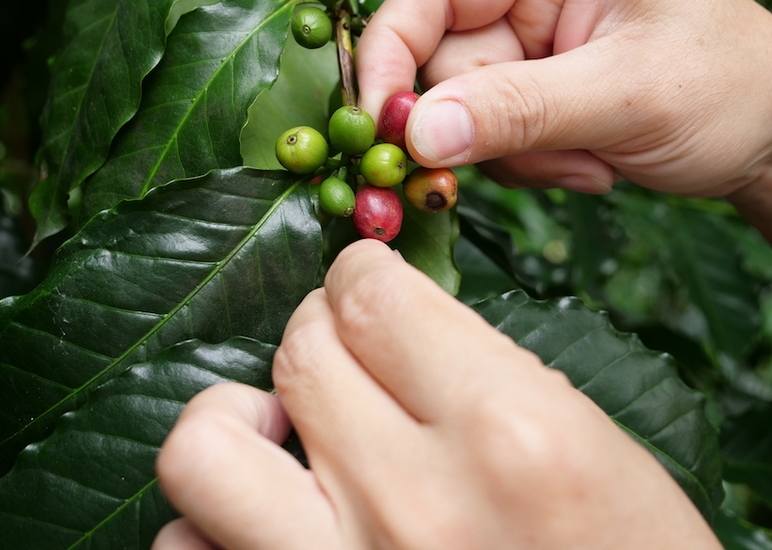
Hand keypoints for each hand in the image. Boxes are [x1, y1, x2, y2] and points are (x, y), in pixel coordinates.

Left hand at [153, 240, 719, 549]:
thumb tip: (390, 319)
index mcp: (508, 434)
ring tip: (285, 430)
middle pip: (301, 351)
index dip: (361, 274)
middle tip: (346, 348)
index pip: (373, 298)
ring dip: (236, 417)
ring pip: (205, 446)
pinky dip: (210, 528)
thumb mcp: (593, 447)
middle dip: (320, 328)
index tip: (367, 282)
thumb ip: (481, 370)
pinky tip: (266, 521)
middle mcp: (411, 501)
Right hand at [356, 0, 771, 237]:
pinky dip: (527, 161)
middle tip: (548, 154)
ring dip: (513, 152)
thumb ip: (516, 111)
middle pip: (440, 60)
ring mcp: (528, 34)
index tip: (380, 128)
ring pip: (457, 108)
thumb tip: (413, 135)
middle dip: (481, 124)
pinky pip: (484, 131)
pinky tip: (590, 160)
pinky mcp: (529, 79)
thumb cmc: (729, 89)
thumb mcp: (625, 95)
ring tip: (588, 158)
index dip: (391, 55)